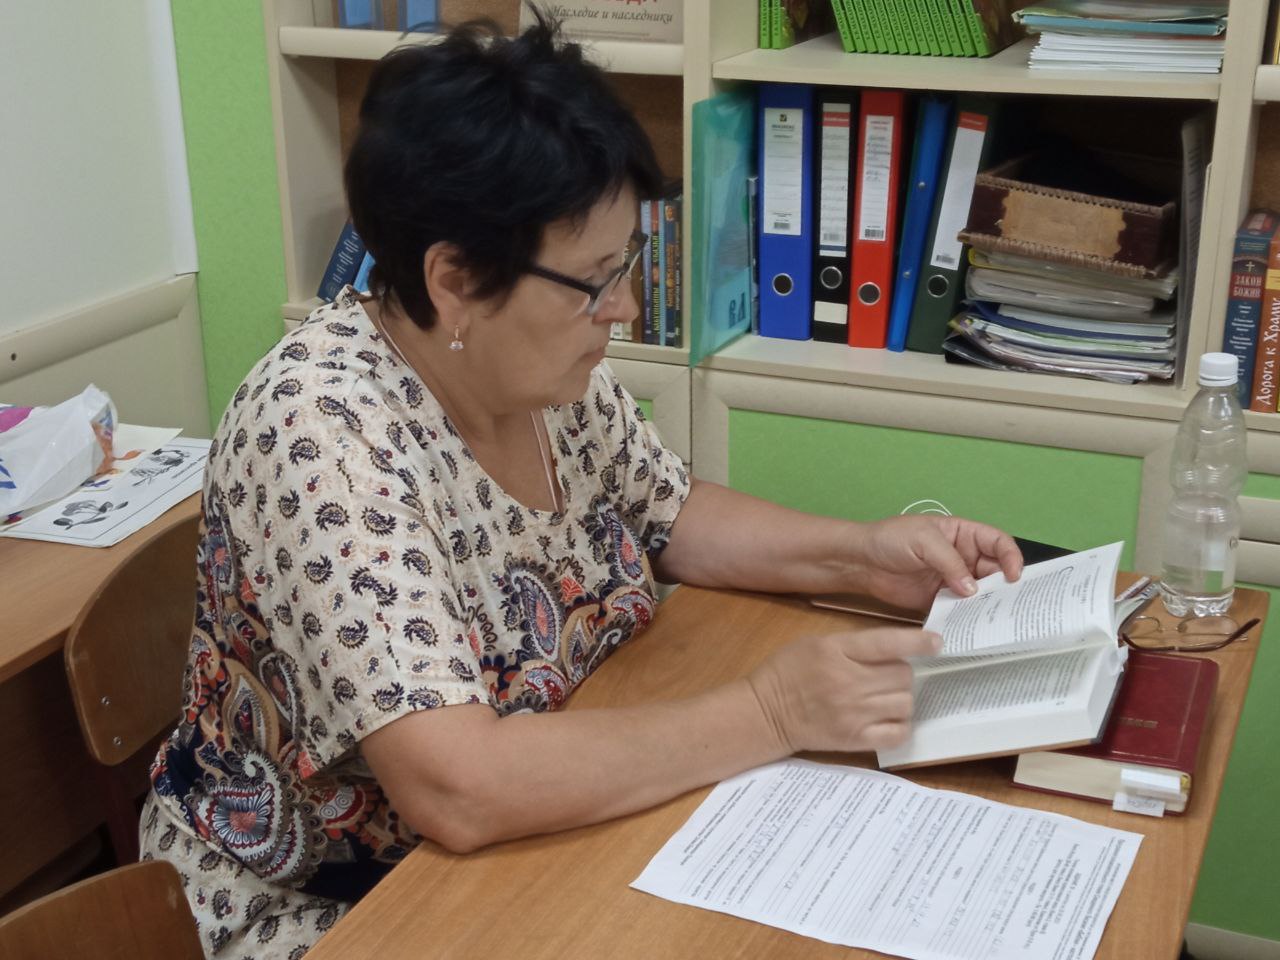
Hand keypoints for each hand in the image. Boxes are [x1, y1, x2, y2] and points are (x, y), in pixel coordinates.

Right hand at [746, 628, 940, 753]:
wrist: (765, 714)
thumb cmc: (788, 672)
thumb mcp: (815, 643)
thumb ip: (853, 644)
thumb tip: (897, 648)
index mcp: (836, 651)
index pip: (889, 643)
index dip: (919, 642)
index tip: (937, 642)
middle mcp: (848, 682)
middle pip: (903, 675)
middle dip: (903, 673)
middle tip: (888, 675)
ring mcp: (853, 713)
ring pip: (905, 703)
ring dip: (902, 698)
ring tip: (886, 697)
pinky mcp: (855, 738)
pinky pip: (898, 733)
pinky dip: (901, 725)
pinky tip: (890, 718)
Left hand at [849, 515, 1022, 612]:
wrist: (861, 562)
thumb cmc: (890, 539)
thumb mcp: (922, 540)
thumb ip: (949, 562)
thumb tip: (972, 588)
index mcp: (963, 534)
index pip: (997, 542)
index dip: (1011, 557)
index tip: (1013, 575)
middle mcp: (963, 557)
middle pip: (994, 571)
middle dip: (1003, 586)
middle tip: (1008, 604)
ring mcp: (952, 580)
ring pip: (980, 594)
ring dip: (987, 605)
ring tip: (994, 619)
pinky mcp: (940, 600)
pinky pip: (960, 609)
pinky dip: (967, 617)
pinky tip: (970, 626)